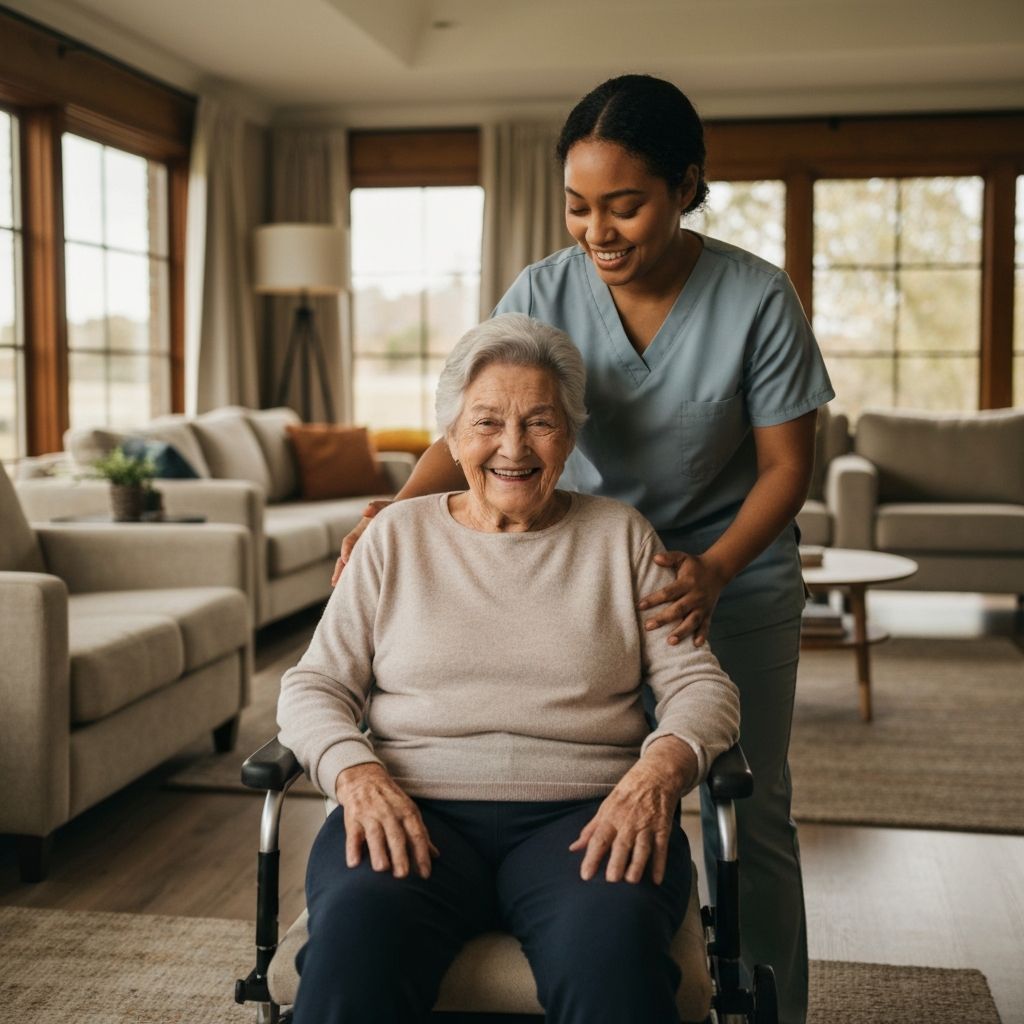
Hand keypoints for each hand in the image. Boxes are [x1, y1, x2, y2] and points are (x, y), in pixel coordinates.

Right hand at [331, 500, 391, 585]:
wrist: (400, 515)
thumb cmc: (392, 512)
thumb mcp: (385, 507)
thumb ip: (376, 507)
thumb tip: (365, 511)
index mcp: (360, 531)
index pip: (349, 541)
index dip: (346, 550)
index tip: (345, 560)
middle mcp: (359, 542)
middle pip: (346, 556)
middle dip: (340, 568)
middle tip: (335, 582)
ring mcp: (365, 550)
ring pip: (354, 564)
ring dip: (347, 575)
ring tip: (341, 590)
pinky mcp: (373, 557)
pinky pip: (364, 567)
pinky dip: (360, 577)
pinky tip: (361, 589)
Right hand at [334, 762, 438, 878]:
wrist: (364, 778)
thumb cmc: (390, 800)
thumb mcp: (408, 811)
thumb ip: (420, 833)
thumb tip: (435, 855)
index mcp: (407, 812)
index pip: (417, 834)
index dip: (422, 854)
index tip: (425, 874)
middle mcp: (389, 813)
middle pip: (396, 836)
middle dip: (400, 855)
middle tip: (403, 875)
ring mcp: (370, 815)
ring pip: (375, 835)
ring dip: (378, 852)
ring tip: (382, 869)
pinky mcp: (353, 818)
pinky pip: (353, 835)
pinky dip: (353, 848)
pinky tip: (354, 863)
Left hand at [568, 738, 694, 884]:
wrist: (655, 776)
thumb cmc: (626, 794)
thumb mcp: (605, 807)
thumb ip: (590, 830)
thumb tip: (573, 848)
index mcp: (610, 817)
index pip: (599, 839)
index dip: (591, 857)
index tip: (585, 875)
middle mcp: (628, 822)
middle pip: (621, 845)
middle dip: (617, 862)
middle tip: (611, 880)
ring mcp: (647, 825)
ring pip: (642, 848)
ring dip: (637, 865)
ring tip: (631, 880)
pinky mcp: (663, 827)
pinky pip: (661, 848)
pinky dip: (660, 864)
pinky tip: (657, 880)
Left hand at [638, 550, 725, 646]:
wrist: (718, 570)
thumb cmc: (694, 565)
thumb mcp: (682, 558)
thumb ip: (669, 558)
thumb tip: (655, 558)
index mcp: (687, 583)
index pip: (668, 593)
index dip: (654, 599)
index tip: (639, 606)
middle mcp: (695, 596)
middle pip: (678, 609)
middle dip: (663, 619)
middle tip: (648, 626)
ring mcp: (702, 606)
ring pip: (692, 621)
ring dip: (682, 632)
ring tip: (670, 641)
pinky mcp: (708, 613)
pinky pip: (706, 626)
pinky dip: (702, 635)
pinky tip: (696, 645)